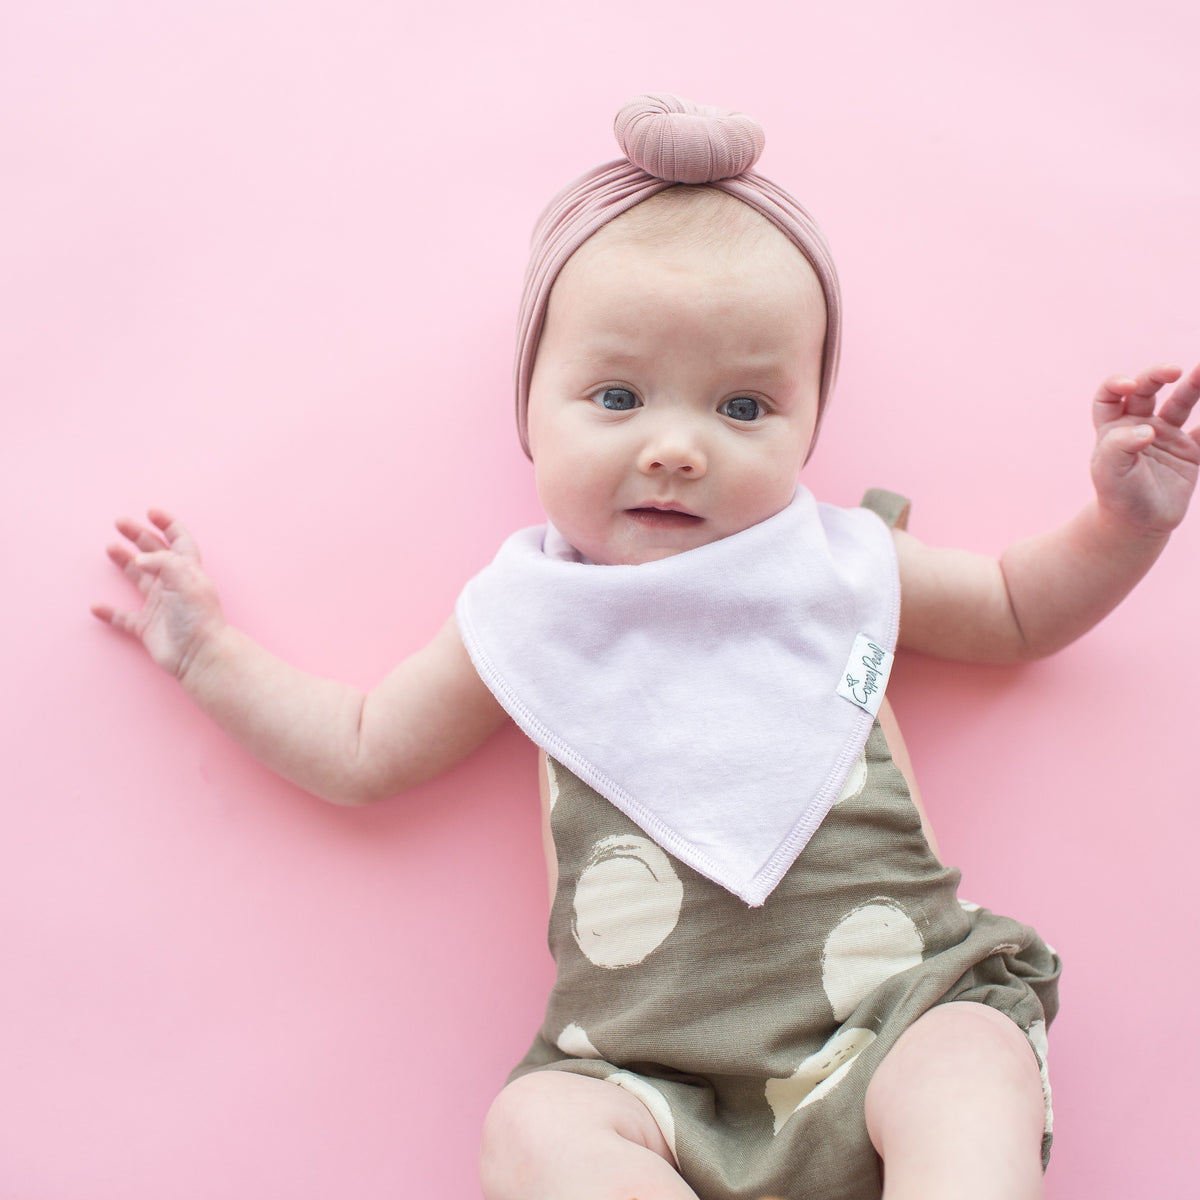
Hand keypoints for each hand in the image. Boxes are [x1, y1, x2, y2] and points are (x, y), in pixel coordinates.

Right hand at [91, 509, 225, 678]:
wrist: (199, 653)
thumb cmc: (198, 615)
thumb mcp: (185, 578)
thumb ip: (163, 561)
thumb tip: (139, 560)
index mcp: (187, 570)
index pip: (179, 541)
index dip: (167, 524)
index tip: (151, 512)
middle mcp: (173, 584)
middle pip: (154, 553)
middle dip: (139, 536)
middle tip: (120, 523)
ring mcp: (160, 605)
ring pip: (140, 578)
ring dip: (125, 562)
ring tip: (110, 547)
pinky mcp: (147, 627)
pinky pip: (124, 618)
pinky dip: (110, 612)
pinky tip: (96, 607)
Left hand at [1091, 362, 1199, 534]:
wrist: (1139, 525)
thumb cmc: (1118, 496)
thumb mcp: (1109, 473)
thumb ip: (1119, 447)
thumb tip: (1146, 428)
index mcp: (1114, 428)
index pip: (1110, 396)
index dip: (1116, 384)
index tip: (1130, 386)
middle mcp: (1139, 425)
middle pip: (1147, 390)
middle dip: (1157, 375)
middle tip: (1172, 371)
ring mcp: (1167, 435)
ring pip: (1182, 402)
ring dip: (1194, 384)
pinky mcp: (1190, 451)